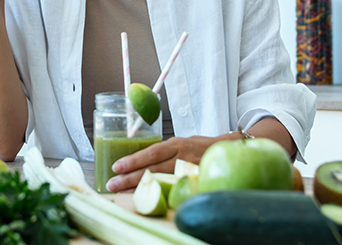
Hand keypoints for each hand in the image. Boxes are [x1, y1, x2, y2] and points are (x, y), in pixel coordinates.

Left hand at [105, 135, 220, 191]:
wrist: (229, 149)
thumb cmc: (200, 147)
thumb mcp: (182, 143)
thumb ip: (165, 151)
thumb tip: (140, 159)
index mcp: (177, 144)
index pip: (152, 153)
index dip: (134, 160)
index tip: (116, 167)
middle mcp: (183, 156)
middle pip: (153, 169)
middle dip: (130, 177)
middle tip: (112, 184)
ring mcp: (190, 171)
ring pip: (161, 181)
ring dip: (139, 188)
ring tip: (121, 191)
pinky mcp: (196, 181)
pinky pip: (174, 190)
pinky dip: (158, 194)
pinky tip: (146, 198)